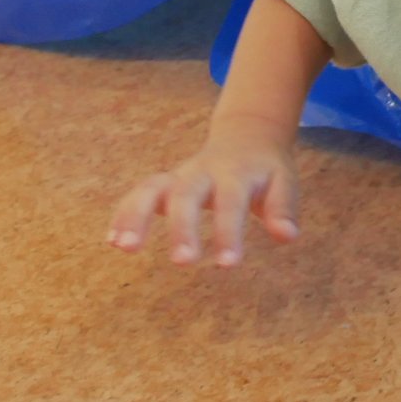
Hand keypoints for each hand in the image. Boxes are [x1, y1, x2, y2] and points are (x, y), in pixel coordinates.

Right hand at [107, 118, 300, 267]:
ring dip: (136, 215)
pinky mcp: (163, 184)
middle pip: (187, 194)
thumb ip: (283, 207)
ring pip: (152, 188)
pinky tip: (113, 242)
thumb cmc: (265, 170)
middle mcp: (204, 172)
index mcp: (237, 173)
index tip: (228, 265)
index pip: (232, 202)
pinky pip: (138, 194)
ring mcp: (179, 176)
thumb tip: (286, 236)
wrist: (247, 136)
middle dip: (182, 227)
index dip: (229, 232)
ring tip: (125, 247)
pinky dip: (124, 214)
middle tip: (182, 262)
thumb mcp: (283, 181)